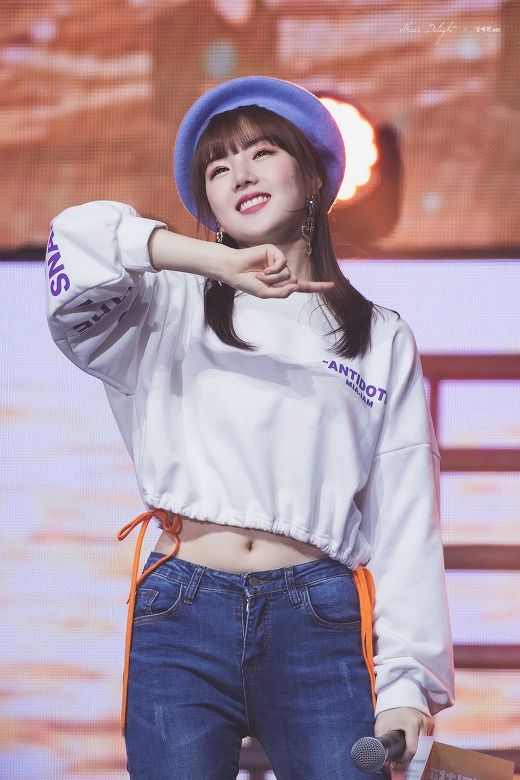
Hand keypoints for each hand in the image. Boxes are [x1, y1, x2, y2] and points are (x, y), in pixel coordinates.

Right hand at [220, 244, 334, 297]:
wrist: (233, 271)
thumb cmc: (246, 283)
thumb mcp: (265, 293)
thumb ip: (281, 293)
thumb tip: (296, 286)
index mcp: (282, 283)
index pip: (303, 286)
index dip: (317, 286)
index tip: (332, 285)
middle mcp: (283, 272)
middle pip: (294, 281)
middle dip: (280, 284)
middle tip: (264, 282)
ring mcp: (279, 261)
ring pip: (288, 273)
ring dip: (274, 278)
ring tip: (259, 276)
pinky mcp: (274, 252)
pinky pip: (282, 263)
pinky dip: (273, 269)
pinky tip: (262, 270)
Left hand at [374, 707, 433, 769]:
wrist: (395, 697)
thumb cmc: (388, 712)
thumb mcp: (381, 726)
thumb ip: (382, 743)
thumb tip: (384, 762)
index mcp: (411, 723)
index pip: (412, 748)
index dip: (404, 758)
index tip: (397, 760)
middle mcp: (422, 722)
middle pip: (421, 748)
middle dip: (411, 756)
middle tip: (401, 757)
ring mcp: (427, 721)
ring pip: (425, 744)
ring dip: (417, 750)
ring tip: (405, 750)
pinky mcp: (430, 722)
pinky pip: (427, 738)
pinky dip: (420, 743)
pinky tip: (411, 743)